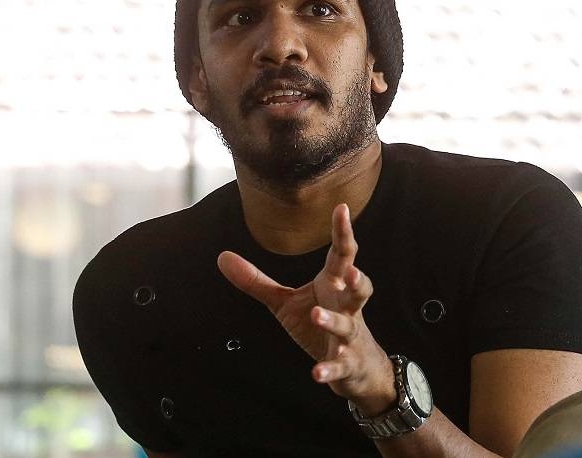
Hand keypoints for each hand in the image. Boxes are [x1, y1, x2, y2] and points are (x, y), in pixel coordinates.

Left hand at [217, 203, 393, 408]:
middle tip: (350, 270)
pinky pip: (339, 366)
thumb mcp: (285, 302)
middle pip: (359, 289)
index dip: (343, 233)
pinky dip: (329, 369)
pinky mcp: (347, 364)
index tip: (342, 208)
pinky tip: (315, 373)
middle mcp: (346, 307)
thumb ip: (257, 280)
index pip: (341, 255)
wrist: (356, 368)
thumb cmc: (320, 325)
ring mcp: (350, 336)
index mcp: (333, 285)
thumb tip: (222, 256)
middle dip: (357, 279)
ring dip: (333, 320)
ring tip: (316, 314)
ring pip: (346, 326)